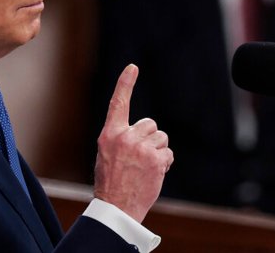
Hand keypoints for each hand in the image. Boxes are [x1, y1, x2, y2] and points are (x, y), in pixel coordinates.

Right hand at [93, 64, 173, 222]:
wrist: (116, 207)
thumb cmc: (111, 182)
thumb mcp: (107, 154)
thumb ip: (122, 138)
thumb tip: (143, 132)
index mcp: (109, 134)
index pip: (118, 103)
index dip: (125, 84)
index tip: (133, 67)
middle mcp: (125, 137)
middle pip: (150, 124)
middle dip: (150, 139)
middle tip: (139, 158)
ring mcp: (141, 148)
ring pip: (161, 138)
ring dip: (157, 152)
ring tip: (144, 168)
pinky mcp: (156, 160)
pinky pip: (168, 154)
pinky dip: (164, 164)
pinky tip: (152, 174)